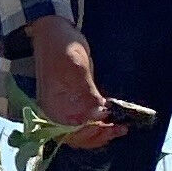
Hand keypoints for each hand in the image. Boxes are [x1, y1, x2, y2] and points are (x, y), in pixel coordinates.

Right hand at [26, 16, 140, 149]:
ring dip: (101, 135)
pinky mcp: (74, 106)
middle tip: (119, 129)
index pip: (68, 131)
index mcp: (51, 104)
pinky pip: (86, 124)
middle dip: (98, 136)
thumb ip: (85, 89)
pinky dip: (100, 128)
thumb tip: (98, 111)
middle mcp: (56, 112)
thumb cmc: (62, 46)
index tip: (107, 124)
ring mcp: (65, 109)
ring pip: (82, 134)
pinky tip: (114, 124)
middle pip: (76, 137)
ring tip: (120, 128)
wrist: (55, 33)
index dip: (87, 133)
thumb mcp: (75, 64)